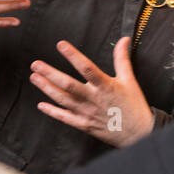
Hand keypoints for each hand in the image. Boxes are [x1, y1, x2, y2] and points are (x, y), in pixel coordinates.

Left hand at [30, 37, 153, 146]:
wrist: (138, 133)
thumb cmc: (134, 105)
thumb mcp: (129, 80)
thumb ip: (122, 59)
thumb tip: (123, 40)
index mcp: (105, 86)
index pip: (87, 67)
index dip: (73, 55)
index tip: (61, 45)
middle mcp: (94, 99)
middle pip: (68, 84)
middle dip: (50, 74)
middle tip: (35, 64)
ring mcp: (87, 113)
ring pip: (63, 100)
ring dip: (47, 88)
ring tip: (34, 78)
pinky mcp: (84, 125)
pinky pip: (65, 118)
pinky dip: (52, 112)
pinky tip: (41, 105)